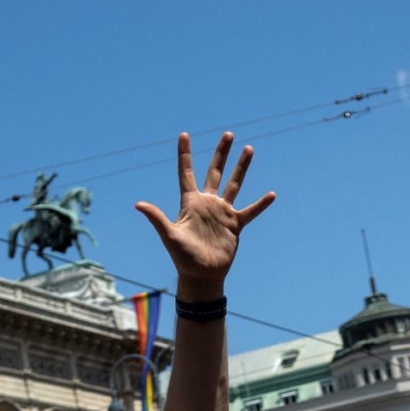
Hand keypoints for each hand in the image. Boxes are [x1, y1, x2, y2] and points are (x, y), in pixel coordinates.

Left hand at [133, 131, 274, 292]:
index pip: (186, 173)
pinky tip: (271, 194)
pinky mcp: (235, 225)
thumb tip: (138, 205)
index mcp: (190, 202)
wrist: (202, 276)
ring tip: (249, 149)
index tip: (184, 135)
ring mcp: (222, 213)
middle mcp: (207, 203)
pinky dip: (260, 204)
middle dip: (221, 153)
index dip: (184, 154)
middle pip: (214, 172)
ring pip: (233, 184)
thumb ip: (157, 218)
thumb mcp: (169, 236)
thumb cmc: (182, 257)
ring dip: (241, 168)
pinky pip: (250, 211)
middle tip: (228, 134)